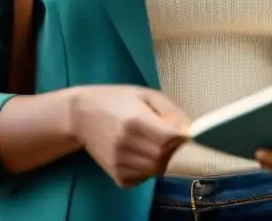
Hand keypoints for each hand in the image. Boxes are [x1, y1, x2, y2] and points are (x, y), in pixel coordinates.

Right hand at [69, 85, 189, 188]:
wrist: (82, 115)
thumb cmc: (118, 99)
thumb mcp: (147, 95)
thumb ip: (171, 111)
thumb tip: (189, 131)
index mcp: (135, 121)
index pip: (169, 138)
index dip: (179, 134)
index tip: (179, 128)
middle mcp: (125, 145)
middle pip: (165, 156)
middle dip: (172, 147)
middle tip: (165, 135)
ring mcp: (119, 163)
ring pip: (156, 169)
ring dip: (161, 158)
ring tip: (151, 142)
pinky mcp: (117, 176)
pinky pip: (144, 177)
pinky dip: (148, 168)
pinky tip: (140, 153)